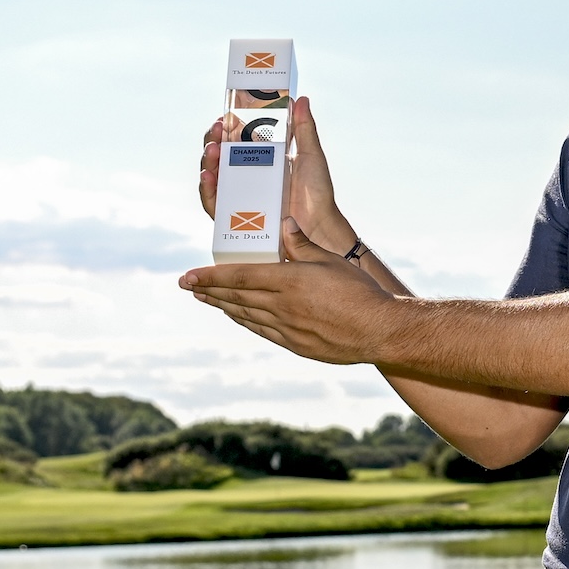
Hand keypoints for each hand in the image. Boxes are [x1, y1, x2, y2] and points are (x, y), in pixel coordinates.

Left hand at [180, 218, 398, 364]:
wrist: (379, 330)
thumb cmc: (360, 292)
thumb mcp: (331, 260)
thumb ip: (302, 245)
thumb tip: (283, 224)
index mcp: (288, 281)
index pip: (239, 276)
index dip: (211, 276)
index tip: (188, 276)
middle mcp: (282, 307)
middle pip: (236, 297)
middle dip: (209, 290)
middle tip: (188, 287)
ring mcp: (287, 328)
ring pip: (246, 315)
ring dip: (223, 306)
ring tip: (206, 299)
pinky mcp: (296, 344)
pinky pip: (262, 331)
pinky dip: (246, 321)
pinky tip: (238, 316)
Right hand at [197, 97, 354, 250]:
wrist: (319, 227)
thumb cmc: (317, 194)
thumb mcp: (311, 156)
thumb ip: (304, 128)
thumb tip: (301, 99)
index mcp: (261, 160)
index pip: (234, 140)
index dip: (225, 127)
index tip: (225, 116)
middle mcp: (246, 177)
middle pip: (219, 155)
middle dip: (212, 140)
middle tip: (217, 129)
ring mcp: (239, 196)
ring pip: (213, 176)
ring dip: (207, 160)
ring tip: (212, 149)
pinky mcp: (235, 217)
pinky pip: (213, 204)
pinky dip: (207, 189)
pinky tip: (208, 175)